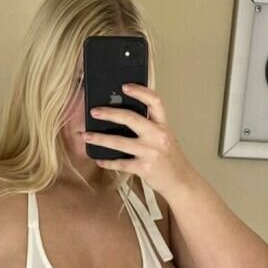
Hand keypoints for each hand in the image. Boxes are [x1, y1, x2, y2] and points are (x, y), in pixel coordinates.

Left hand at [81, 83, 193, 199]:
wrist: (181, 181)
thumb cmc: (169, 158)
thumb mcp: (164, 137)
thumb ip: (149, 126)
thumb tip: (122, 116)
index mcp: (163, 125)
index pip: (155, 102)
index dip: (140, 91)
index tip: (125, 86)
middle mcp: (158, 136)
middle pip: (131, 118)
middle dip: (110, 113)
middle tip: (94, 112)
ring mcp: (151, 152)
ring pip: (120, 142)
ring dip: (100, 138)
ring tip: (86, 135)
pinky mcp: (144, 168)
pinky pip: (121, 163)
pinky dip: (108, 162)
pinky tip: (99, 160)